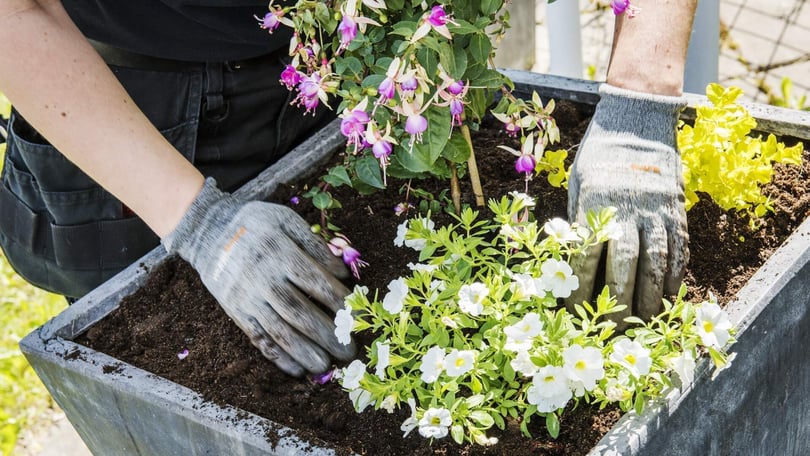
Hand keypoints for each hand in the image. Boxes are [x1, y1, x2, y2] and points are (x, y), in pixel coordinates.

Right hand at [162, 178, 356, 375]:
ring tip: (325, 367)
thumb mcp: (287, 221)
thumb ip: (315, 245)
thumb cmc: (257, 224)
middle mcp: (263, 279)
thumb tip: (342, 274)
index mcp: (279, 253)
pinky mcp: (236, 312)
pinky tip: (296, 369)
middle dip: (327, 335)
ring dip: (304, 353)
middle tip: (349, 352)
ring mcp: (247, 299)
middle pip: (299, 313)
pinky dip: (277, 357)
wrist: (209, 231)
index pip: (315, 282)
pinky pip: (258, 338)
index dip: (338, 302)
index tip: (357, 317)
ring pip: (278, 332)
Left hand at [566, 84, 688, 323]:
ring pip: (657, 262)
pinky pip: (679, 250)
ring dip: (651, 298)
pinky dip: (675, 278)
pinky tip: (669, 299)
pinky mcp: (677, 210)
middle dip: (617, 302)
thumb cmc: (598, 155)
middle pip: (624, 265)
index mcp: (595, 202)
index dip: (578, 288)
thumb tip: (573, 264)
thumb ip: (578, 221)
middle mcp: (628, 208)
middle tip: (611, 331)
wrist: (638, 119)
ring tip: (645, 324)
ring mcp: (657, 210)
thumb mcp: (577, 182)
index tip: (572, 312)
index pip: (585, 255)